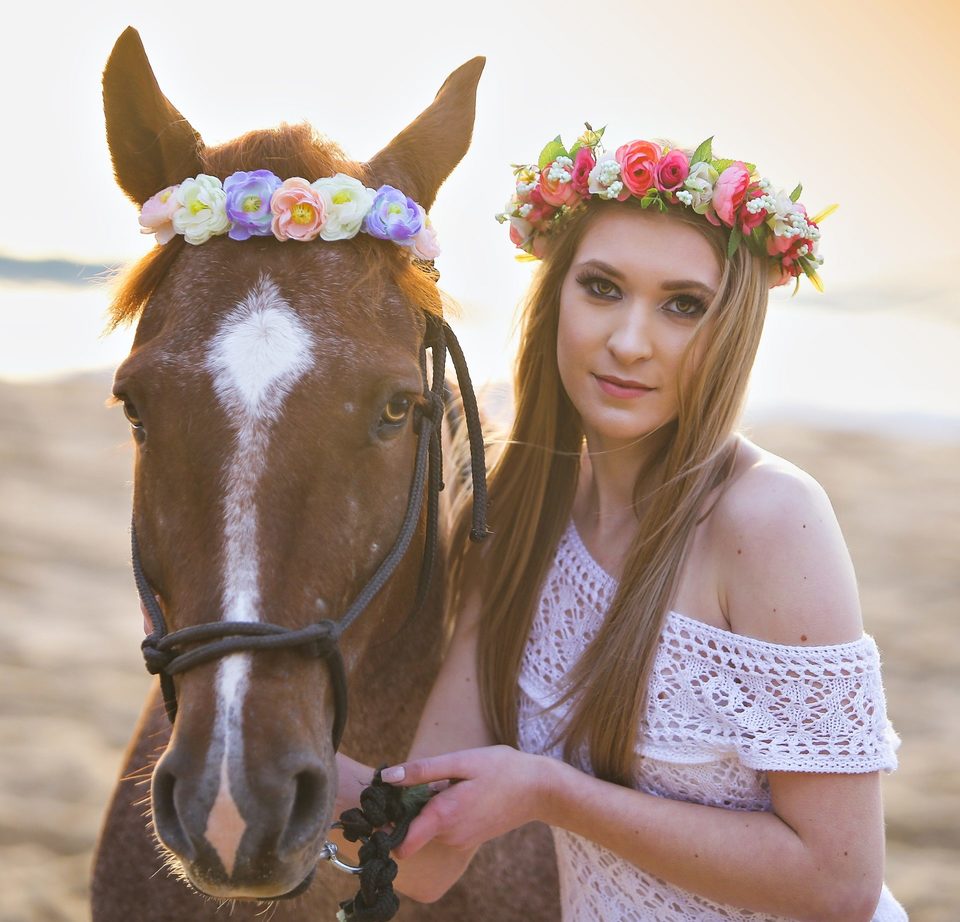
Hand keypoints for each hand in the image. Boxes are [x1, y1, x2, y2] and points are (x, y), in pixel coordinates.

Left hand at [381, 745, 548, 857]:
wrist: (538, 789)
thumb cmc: (501, 769)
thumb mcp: (461, 761)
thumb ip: (423, 770)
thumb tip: (388, 777)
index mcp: (443, 817)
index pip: (401, 845)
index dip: (387, 828)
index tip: (387, 806)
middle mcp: (449, 836)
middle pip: (413, 830)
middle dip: (411, 808)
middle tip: (427, 780)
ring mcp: (461, 840)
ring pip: (429, 827)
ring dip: (429, 808)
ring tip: (450, 784)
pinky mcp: (470, 839)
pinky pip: (445, 828)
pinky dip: (443, 813)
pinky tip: (461, 793)